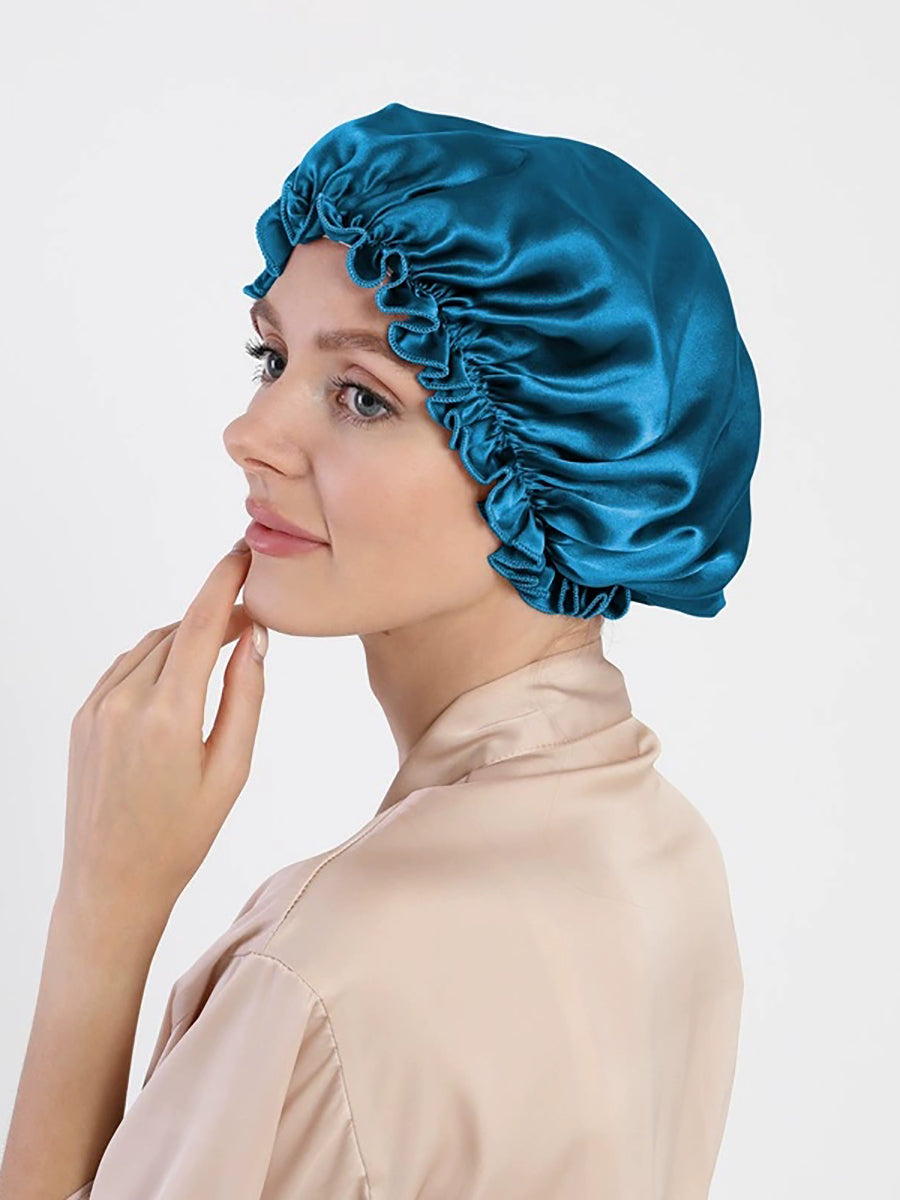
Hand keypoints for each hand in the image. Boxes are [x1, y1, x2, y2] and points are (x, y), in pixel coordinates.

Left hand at [58, 540, 266, 928]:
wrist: (111, 881)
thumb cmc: (181, 835)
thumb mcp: (231, 770)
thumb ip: (245, 697)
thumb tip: (254, 638)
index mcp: (169, 715)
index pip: (201, 624)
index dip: (225, 582)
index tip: (244, 555)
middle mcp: (125, 701)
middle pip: (178, 631)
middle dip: (215, 616)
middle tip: (251, 623)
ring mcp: (96, 707)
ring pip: (150, 646)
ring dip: (185, 638)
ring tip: (219, 655)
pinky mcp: (82, 717)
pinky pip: (125, 667)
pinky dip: (156, 659)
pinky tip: (178, 681)